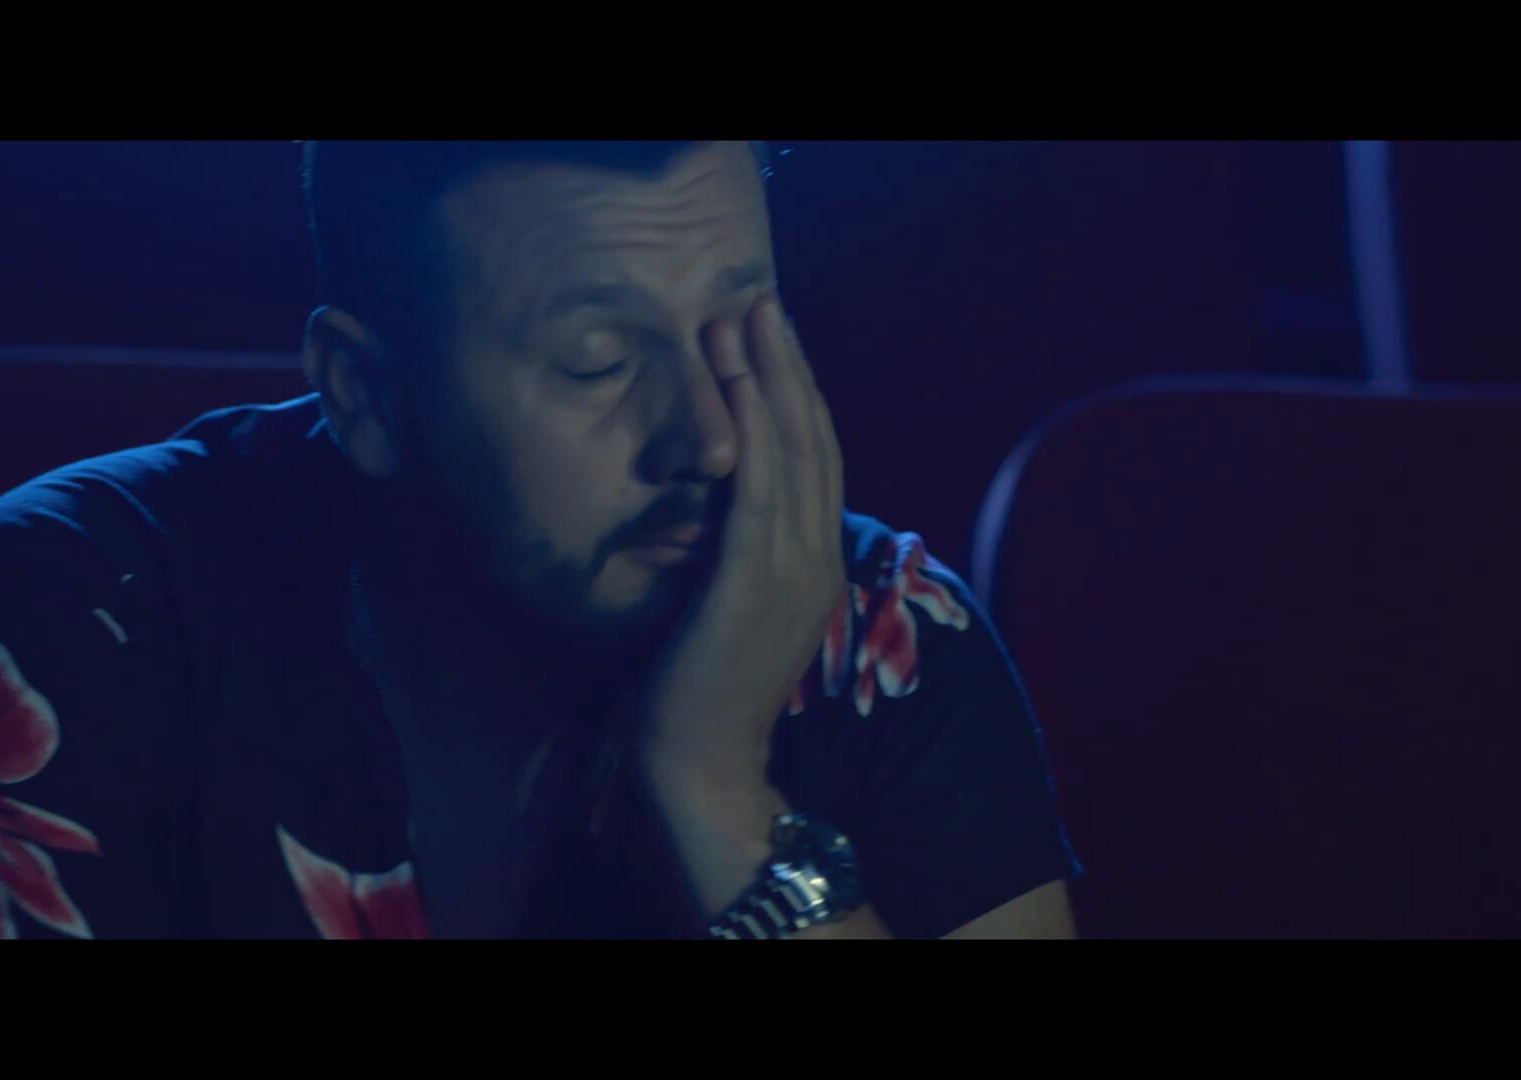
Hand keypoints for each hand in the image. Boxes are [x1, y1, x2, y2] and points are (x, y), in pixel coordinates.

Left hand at [635, 295, 844, 790]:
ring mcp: (793, 573)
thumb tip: (715, 503)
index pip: (818, 463)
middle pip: (814, 443)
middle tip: (764, 303)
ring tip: (743, 320)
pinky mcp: (754, 584)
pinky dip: (753, 429)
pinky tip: (737, 383)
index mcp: (817, 566)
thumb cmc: (702, 688)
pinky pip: (759, 490)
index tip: (775, 342)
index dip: (800, 396)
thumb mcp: (728, 604)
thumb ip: (735, 553)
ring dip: (766, 379)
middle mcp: (818, 561)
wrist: (702, 762)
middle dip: (788, 368)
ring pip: (790, 454)